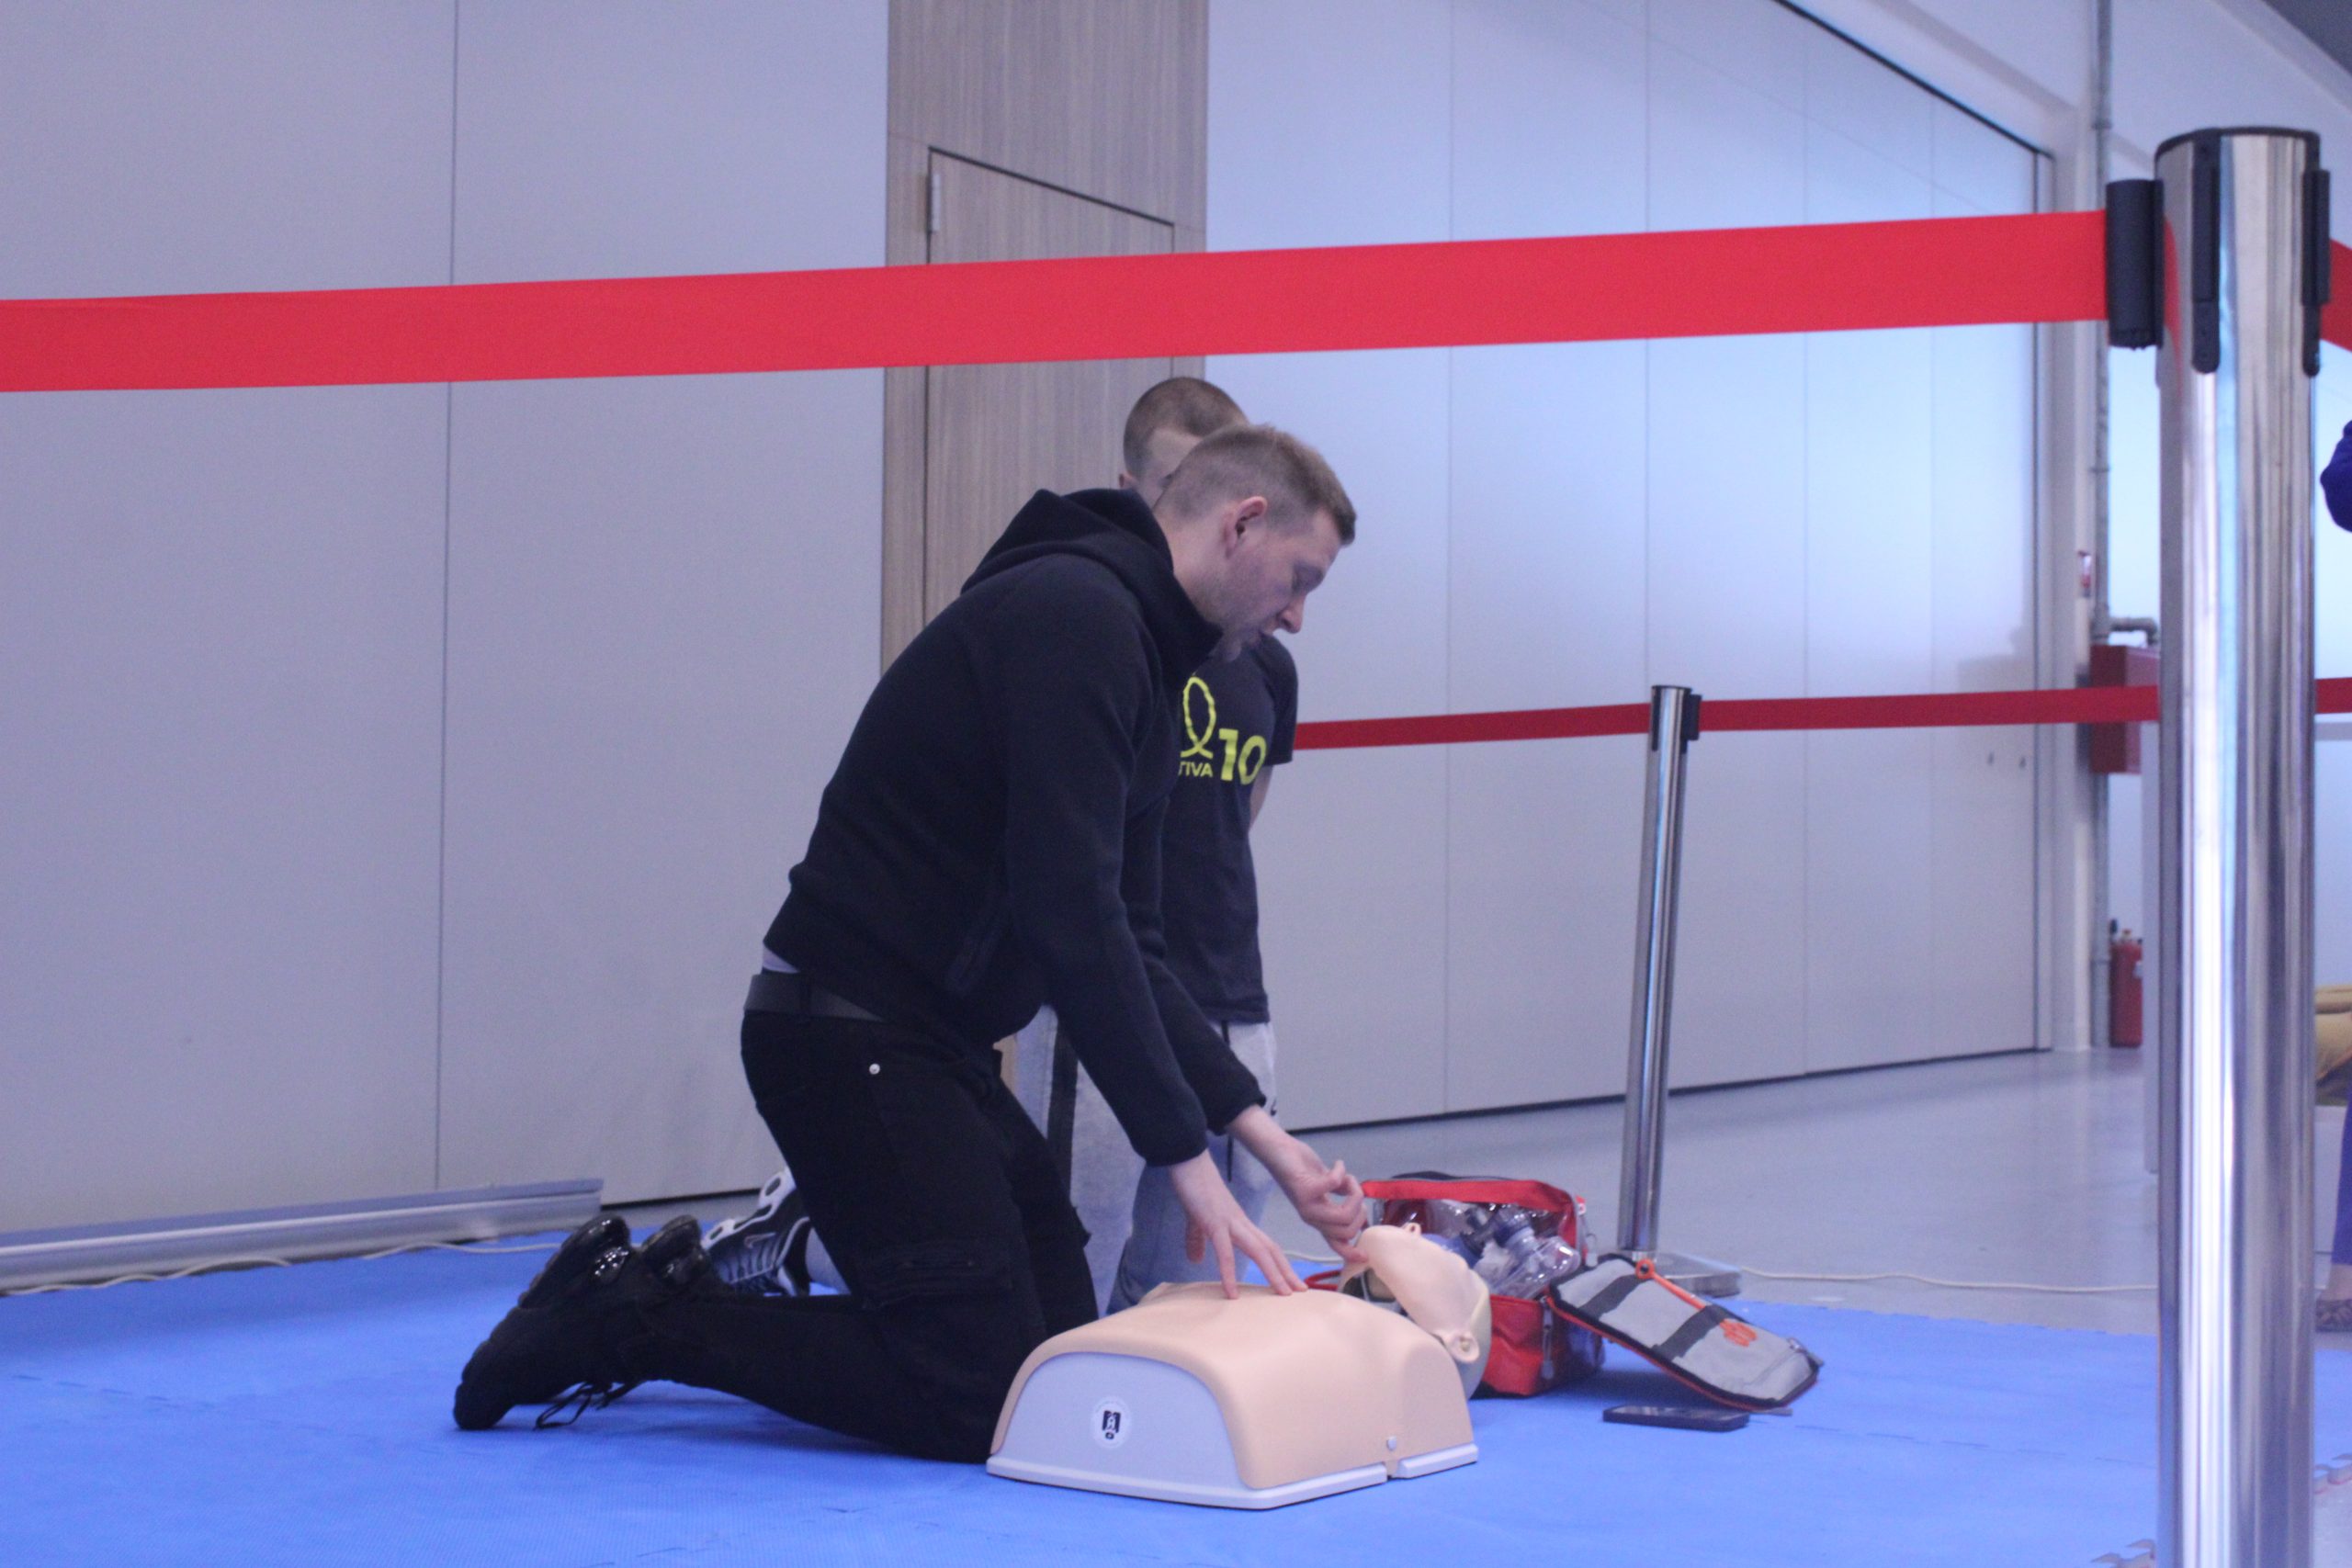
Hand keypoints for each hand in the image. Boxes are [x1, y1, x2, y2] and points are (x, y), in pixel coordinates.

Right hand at [1167, 1151, 1303, 1297]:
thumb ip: (1198, 1239)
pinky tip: (1231, 1293)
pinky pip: (1224, 1252)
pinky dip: (1229, 1273)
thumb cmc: (1194, 1186)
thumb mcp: (1196, 1219)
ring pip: (1258, 1250)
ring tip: (1282, 1294)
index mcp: (1239, 1222)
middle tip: (1300, 1292)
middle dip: (1286, 1271)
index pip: (1267, 1245)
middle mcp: (1240, 1223)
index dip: (1281, 1264)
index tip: (1293, 1283)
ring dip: (1272, 1273)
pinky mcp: (1214, 1222)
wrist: (1188, 1161)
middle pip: (1270, 1249)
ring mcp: (1229, 1222)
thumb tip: (1196, 1260)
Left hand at [1227, 1107, 1367, 1265]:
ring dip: (1355, 1194)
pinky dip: (1341, 1172)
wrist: (1278, 1151)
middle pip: (1347, 1231)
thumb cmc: (1303, 1168)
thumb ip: (1342, 1198)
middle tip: (1356, 1192)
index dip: (1352, 1252)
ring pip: (1344, 1215)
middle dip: (1360, 1211)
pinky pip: (1334, 1186)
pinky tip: (1338, 1164)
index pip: (1336, 1244)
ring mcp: (1308, 1205)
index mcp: (1318, 1219)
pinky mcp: (1305, 1190)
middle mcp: (1313, 1217)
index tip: (1367, 1255)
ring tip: (1349, 1178)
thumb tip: (1361, 1206)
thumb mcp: (1327, 1188)